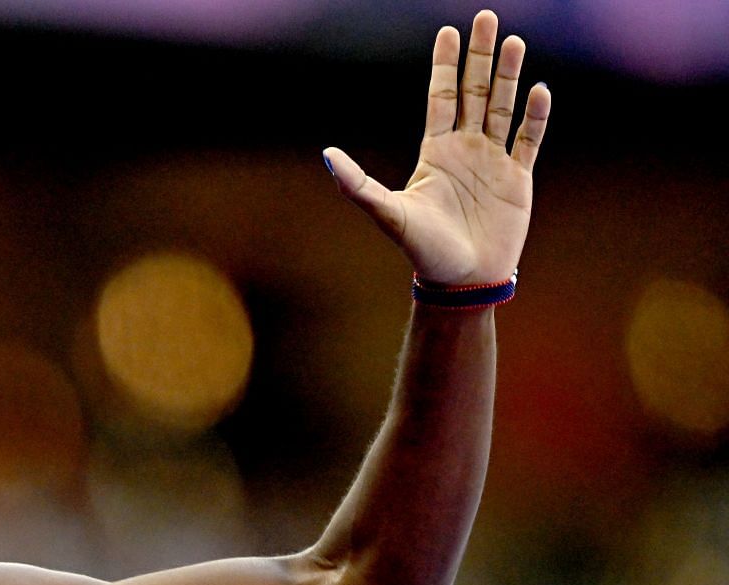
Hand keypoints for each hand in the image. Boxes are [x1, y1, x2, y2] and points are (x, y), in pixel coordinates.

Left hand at [324, 10, 550, 286]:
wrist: (461, 279)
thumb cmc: (422, 250)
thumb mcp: (386, 213)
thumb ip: (357, 183)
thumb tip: (326, 154)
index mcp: (435, 152)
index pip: (441, 97)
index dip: (445, 65)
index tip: (449, 31)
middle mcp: (465, 149)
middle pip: (475, 91)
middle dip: (481, 56)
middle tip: (487, 18)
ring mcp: (493, 161)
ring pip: (503, 107)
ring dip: (509, 75)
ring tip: (514, 41)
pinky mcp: (518, 178)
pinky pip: (528, 138)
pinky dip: (534, 115)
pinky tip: (537, 89)